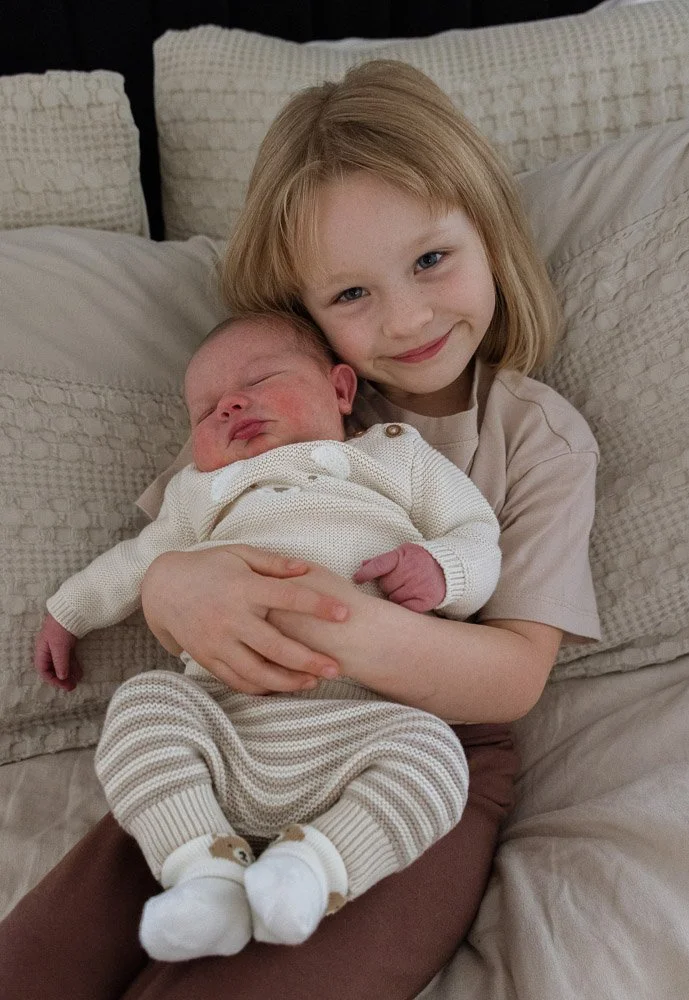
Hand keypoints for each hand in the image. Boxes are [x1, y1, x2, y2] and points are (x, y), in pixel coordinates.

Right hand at [34, 614, 81, 691]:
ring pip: (62, 664)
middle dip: (62, 679)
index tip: (63, 685)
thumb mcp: (59, 646)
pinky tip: (80, 672)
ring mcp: (59, 646)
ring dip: (69, 673)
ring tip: (77, 681)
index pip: (43, 670)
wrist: (71, 610)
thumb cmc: (61, 627)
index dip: (52, 680)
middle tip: (72, 687)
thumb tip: (62, 677)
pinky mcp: (68, 643)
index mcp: (42, 650)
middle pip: (53, 668)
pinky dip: (73, 665)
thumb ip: (60, 662)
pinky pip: (69, 658)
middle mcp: (49, 649)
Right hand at [140, 544, 349, 694]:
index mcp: (243, 588)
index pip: (288, 597)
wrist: (162, 588)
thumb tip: (305, 568)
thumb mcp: (239, 554)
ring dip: (288, 681)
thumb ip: (273, 563)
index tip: (344, 612)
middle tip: (336, 667)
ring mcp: (217, 641)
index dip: (318, 605)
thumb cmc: (208, 567)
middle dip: (309, 659)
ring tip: (312, 682)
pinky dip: (260, 687)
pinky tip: (281, 687)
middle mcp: (230, 617)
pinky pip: (236, 680)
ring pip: (257, 671)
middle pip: (276, 646)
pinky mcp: (206, 658)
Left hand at [353, 542, 445, 612]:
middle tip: (398, 582)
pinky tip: (410, 598)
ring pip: (394, 599)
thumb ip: (383, 560)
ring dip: (395, 596)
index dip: (366, 573)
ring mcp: (419, 586)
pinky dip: (405, 606)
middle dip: (388, 585)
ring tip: (406, 589)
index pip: (379, 565)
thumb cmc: (419, 560)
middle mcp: (411, 571)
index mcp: (402, 557)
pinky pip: (405, 608)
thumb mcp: (402, 553)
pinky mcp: (426, 600)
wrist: (447, 569)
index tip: (357, 579)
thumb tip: (363, 565)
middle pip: (385, 585)